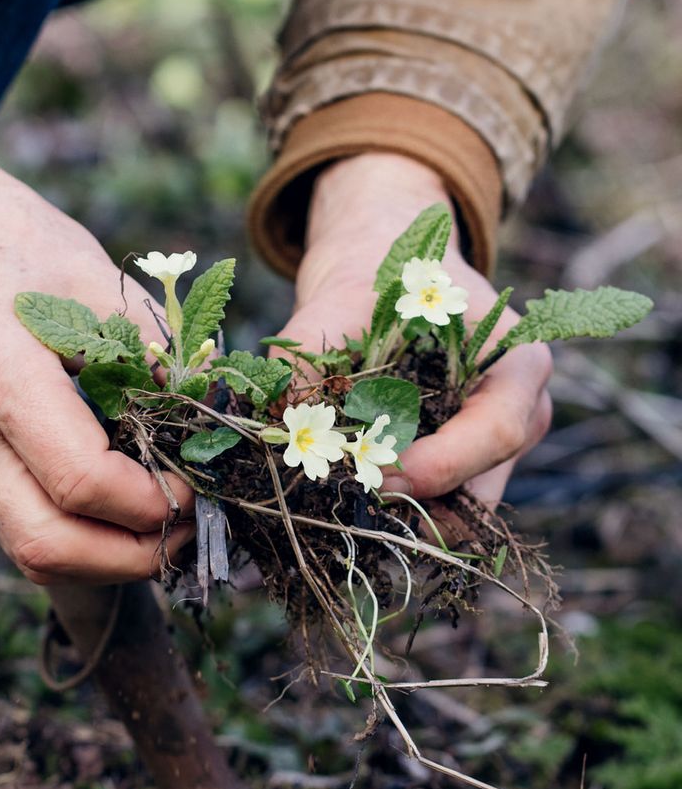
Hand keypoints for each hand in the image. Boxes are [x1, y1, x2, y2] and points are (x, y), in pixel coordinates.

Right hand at [0, 147, 193, 583]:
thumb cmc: (10, 238)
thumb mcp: (93, 274)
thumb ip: (156, 347)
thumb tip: (212, 412)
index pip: (82, 483)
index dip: (150, 504)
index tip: (194, 486)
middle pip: (48, 545)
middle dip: (130, 559)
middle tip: (182, 533)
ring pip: (25, 549)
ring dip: (100, 558)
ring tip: (156, 527)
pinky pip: (10, 519)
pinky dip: (69, 530)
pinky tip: (111, 500)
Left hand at [281, 153, 551, 505]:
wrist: (382, 270)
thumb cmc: (377, 276)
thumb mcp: (339, 300)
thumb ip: (305, 354)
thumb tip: (271, 418)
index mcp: (517, 365)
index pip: (497, 432)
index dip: (441, 465)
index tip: (379, 478)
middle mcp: (518, 415)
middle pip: (481, 489)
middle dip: (416, 506)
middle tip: (347, 505)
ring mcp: (492, 451)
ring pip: (457, 513)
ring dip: (402, 518)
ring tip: (339, 505)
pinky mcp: (461, 472)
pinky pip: (435, 510)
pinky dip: (393, 513)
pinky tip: (345, 501)